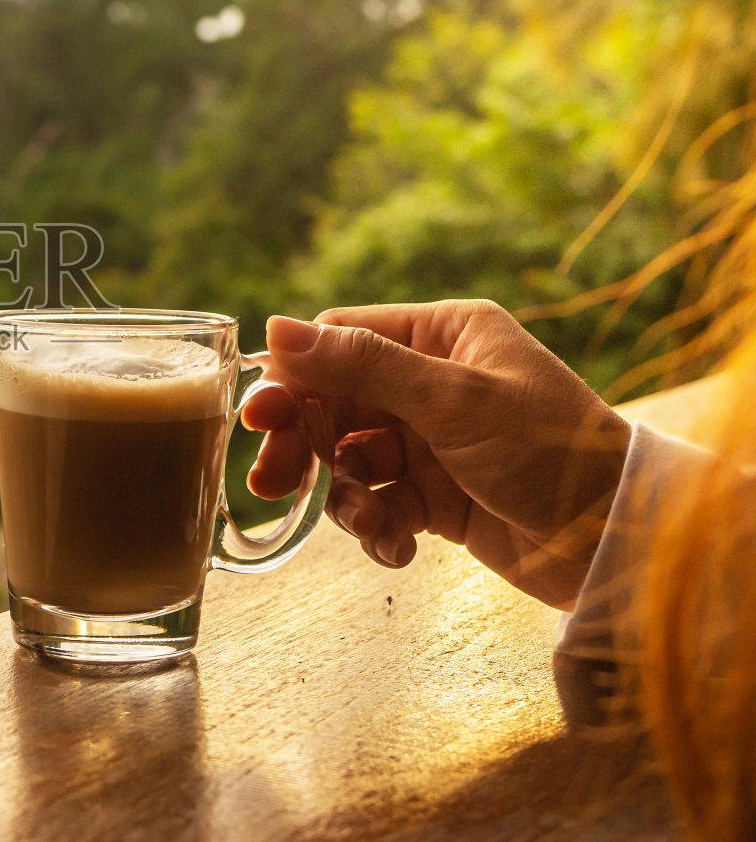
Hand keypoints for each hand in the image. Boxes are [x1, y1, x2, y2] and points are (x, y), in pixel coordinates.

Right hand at [242, 300, 631, 609]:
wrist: (617, 542)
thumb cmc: (551, 452)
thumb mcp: (452, 401)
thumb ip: (361, 366)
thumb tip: (276, 330)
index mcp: (444, 334)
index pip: (343, 340)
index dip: (297, 377)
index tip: (262, 416)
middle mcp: (434, 380)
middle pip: (335, 402)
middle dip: (306, 445)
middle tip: (270, 481)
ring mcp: (433, 440)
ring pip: (351, 459)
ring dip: (347, 496)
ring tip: (368, 524)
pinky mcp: (437, 495)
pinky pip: (380, 502)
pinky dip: (379, 526)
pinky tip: (399, 548)